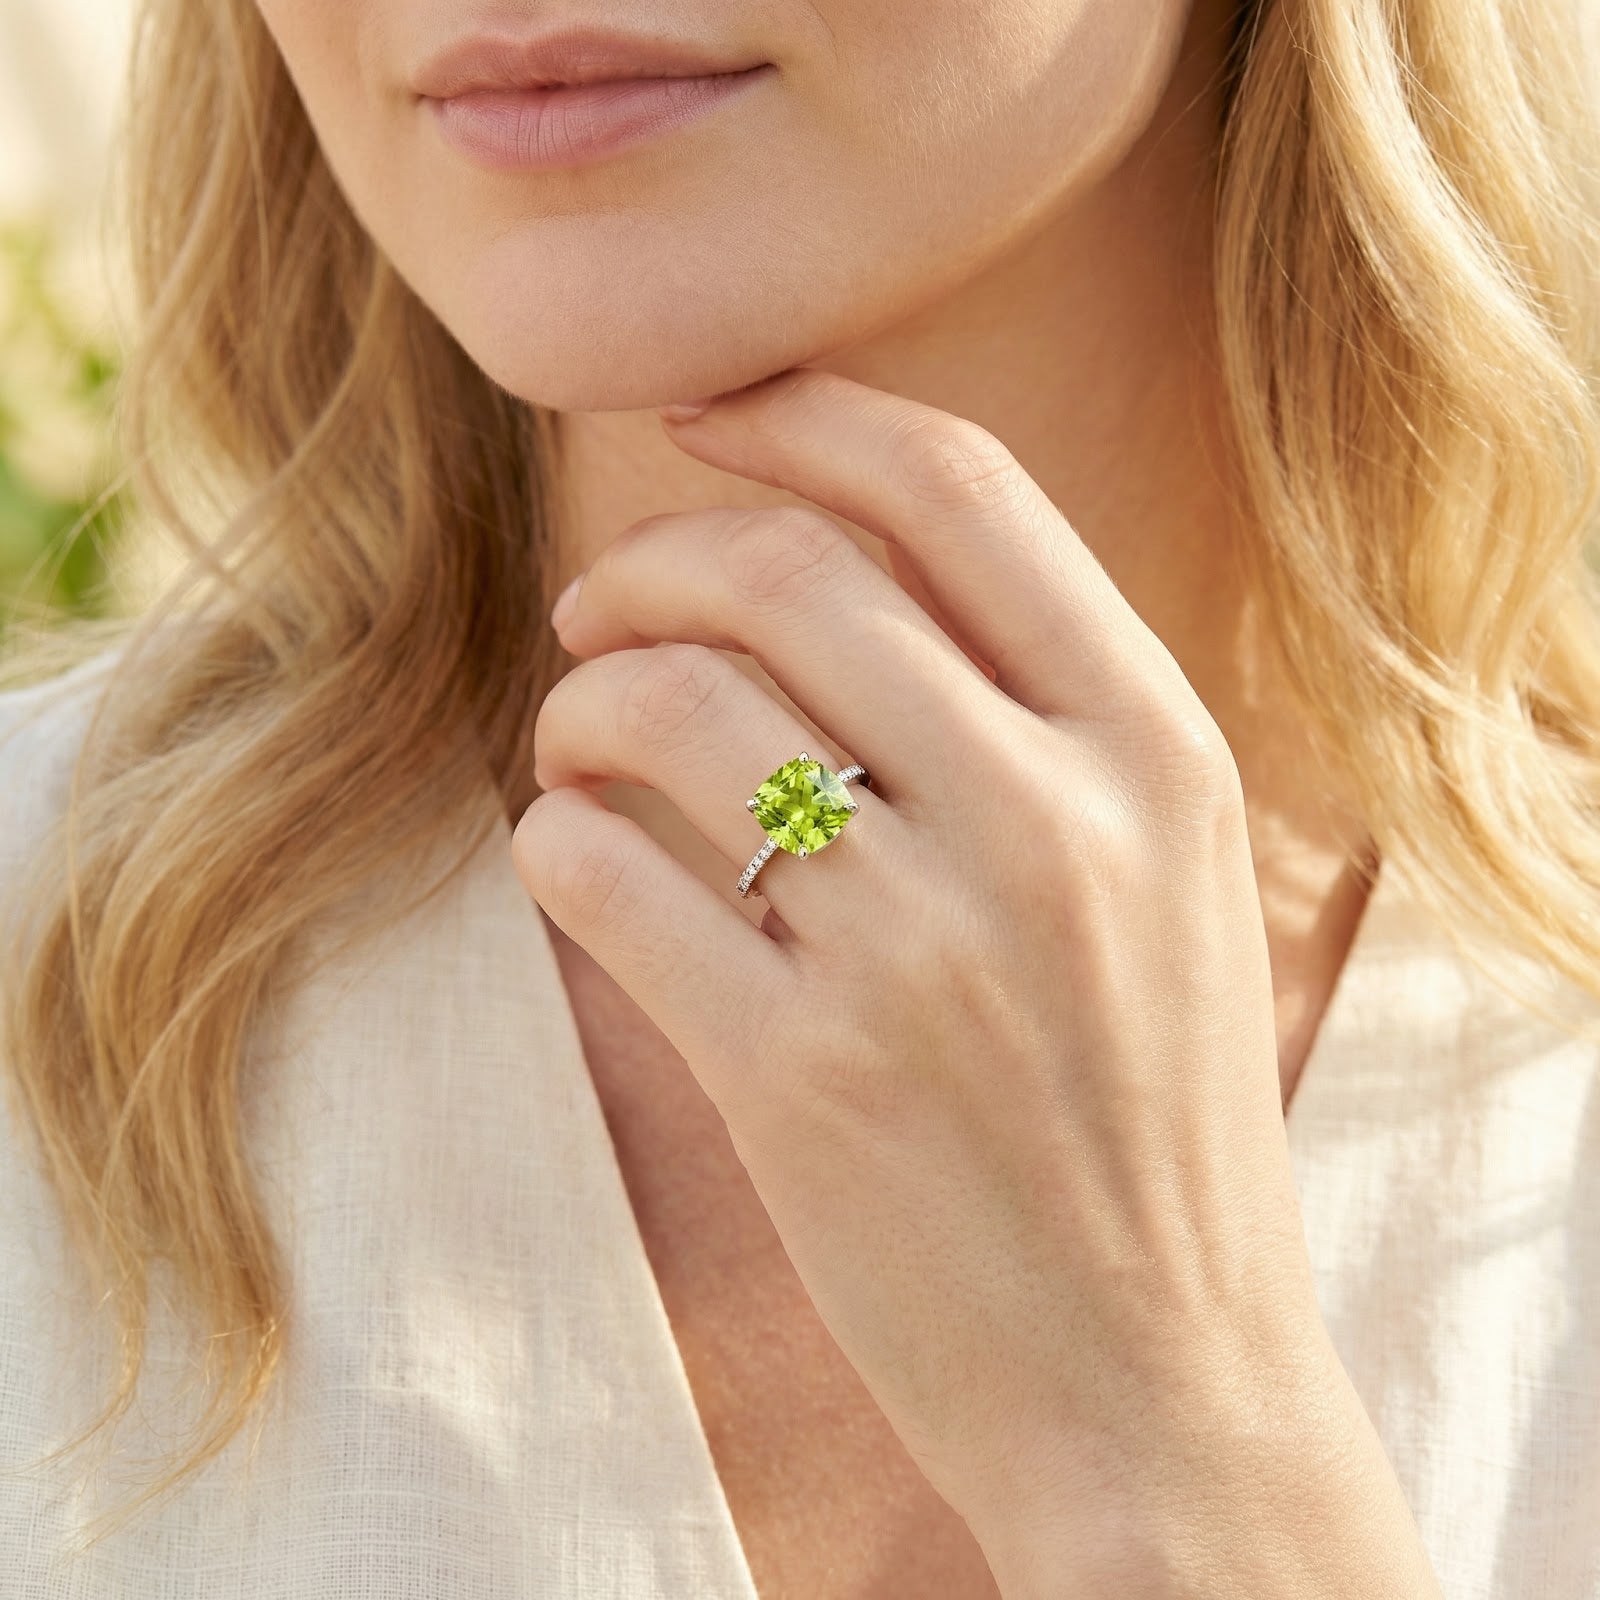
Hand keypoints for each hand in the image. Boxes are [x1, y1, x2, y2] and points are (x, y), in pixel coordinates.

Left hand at [512, 368, 1440, 1595]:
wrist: (1161, 1384)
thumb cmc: (1148, 1118)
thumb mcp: (1162, 883)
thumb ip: (1037, 721)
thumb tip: (827, 571)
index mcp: (1157, 754)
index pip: (961, 492)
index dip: (805, 419)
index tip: (699, 418)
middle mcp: (1052, 824)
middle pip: (787, 576)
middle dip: (652, 560)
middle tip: (593, 606)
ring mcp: (923, 951)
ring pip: (670, 711)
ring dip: (581, 700)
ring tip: (574, 739)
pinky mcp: (801, 1076)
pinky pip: (606, 875)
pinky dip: (554, 836)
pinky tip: (571, 855)